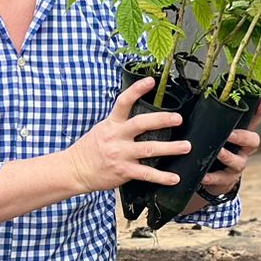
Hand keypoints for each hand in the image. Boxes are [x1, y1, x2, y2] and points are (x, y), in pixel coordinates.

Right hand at [66, 76, 190, 193]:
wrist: (75, 170)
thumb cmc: (90, 150)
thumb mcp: (102, 130)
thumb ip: (119, 123)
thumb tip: (140, 117)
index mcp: (111, 124)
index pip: (123, 102)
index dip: (137, 90)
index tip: (151, 81)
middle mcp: (116, 137)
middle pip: (141, 124)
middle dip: (162, 120)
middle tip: (178, 118)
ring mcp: (121, 155)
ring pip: (149, 149)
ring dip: (170, 148)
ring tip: (186, 147)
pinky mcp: (124, 171)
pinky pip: (146, 174)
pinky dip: (162, 177)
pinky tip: (174, 178)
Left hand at [197, 98, 260, 197]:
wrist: (214, 180)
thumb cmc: (216, 152)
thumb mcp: (218, 137)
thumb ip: (214, 124)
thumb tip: (201, 99)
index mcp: (242, 138)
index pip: (253, 122)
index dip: (259, 113)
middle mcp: (243, 152)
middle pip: (253, 142)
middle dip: (242, 137)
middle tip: (230, 134)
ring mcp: (236, 167)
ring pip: (238, 162)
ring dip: (227, 156)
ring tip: (217, 152)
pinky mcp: (226, 181)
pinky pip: (220, 179)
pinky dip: (211, 177)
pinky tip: (203, 175)